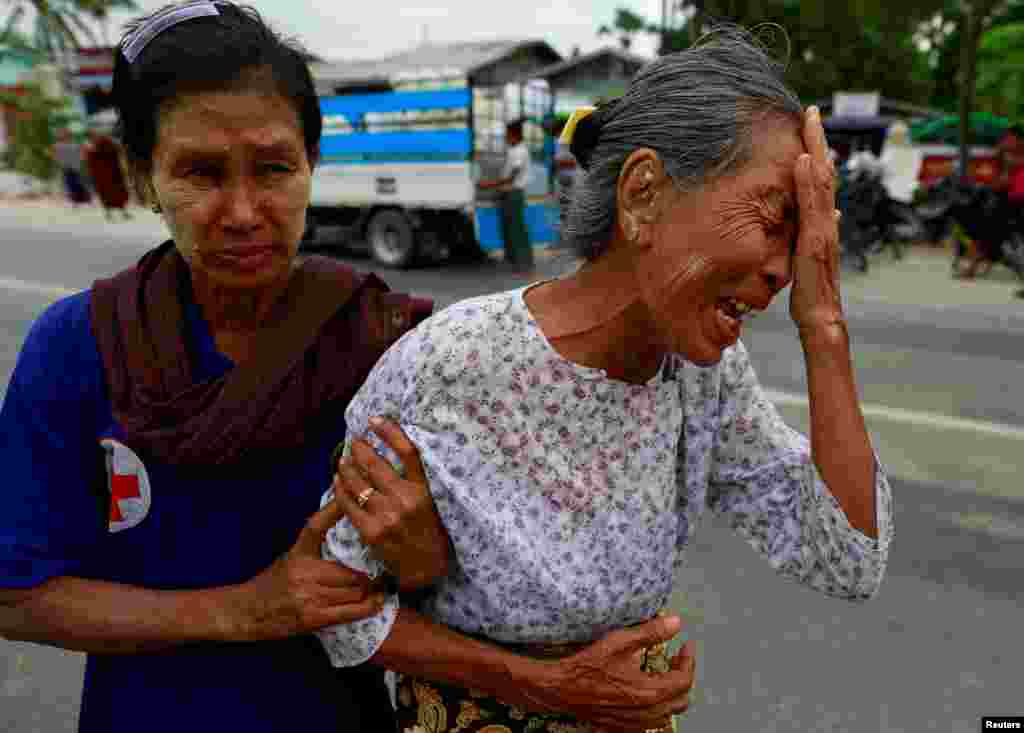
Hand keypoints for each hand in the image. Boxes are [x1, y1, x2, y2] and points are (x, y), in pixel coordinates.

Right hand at [228, 497, 386, 640]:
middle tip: (382, 571)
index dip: (333, 508)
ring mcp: (309, 597)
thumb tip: (342, 520)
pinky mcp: (314, 618)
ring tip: (380, 587)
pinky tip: (377, 601)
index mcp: (298, 553)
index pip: (315, 525)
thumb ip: (315, 544)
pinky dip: (370, 606)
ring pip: (356, 590)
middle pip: (351, 569)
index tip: (346, 493)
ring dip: (372, 591)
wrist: (247, 612)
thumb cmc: (273, 582)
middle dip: (370, 573)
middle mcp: (304, 572)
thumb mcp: (291, 556)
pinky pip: (353, 611)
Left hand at [334, 418, 451, 590]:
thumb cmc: (430, 532)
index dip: (390, 432)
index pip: (407, 452)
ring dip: (346, 467)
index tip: (375, 419)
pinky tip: (337, 482)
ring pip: (359, 483)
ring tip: (342, 460)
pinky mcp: (371, 532)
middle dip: (360, 449)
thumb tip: (388, 456)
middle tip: (354, 443)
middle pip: (376, 464)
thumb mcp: (430, 502)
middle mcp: (406, 500)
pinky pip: (349, 505)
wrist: (427, 568)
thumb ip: (412, 482)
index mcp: (423, 490)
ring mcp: (387, 516)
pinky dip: (340, 490)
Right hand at [516, 615, 696, 731]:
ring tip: (663, 675)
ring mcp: (635, 723)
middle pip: (681, 699)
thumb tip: (676, 623)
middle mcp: (646, 712)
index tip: (685, 646)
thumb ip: (651, 632)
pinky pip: (650, 722)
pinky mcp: (624, 727)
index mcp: (649, 691)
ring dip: (671, 694)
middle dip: (683, 676)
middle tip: (676, 658)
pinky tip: (645, 693)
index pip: (684, 679)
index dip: (688, 660)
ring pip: (667, 714)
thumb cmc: (589, 665)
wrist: (562, 687)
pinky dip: (656, 708)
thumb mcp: (620, 642)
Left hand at [790, 106, 846, 341]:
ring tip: (809, 124)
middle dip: (818, 141)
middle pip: (824, 173)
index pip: (819, 181)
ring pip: (822, 182)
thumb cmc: (812, 291)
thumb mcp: (808, 256)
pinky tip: (803, 161)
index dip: (814, 153)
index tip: (807, 127)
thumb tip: (828, 212)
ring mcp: (823, 229)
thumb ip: (815, 232)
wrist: (821, 317)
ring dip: (815, 150)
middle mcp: (825, 221)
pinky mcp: (816, 240)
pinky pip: (812, 206)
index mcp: (822, 223)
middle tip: (811, 111)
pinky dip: (809, 181)